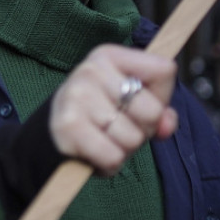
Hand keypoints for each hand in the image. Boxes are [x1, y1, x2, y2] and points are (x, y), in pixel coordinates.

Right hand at [49, 45, 177, 175]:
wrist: (52, 130)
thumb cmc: (99, 112)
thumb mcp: (130, 102)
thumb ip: (159, 111)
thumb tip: (167, 125)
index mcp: (110, 56)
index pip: (164, 70)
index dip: (162, 96)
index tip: (140, 102)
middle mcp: (92, 70)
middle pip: (152, 111)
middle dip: (143, 130)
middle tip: (121, 128)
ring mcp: (77, 96)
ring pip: (133, 139)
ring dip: (124, 150)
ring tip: (105, 139)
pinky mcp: (68, 126)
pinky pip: (113, 156)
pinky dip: (109, 164)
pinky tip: (96, 153)